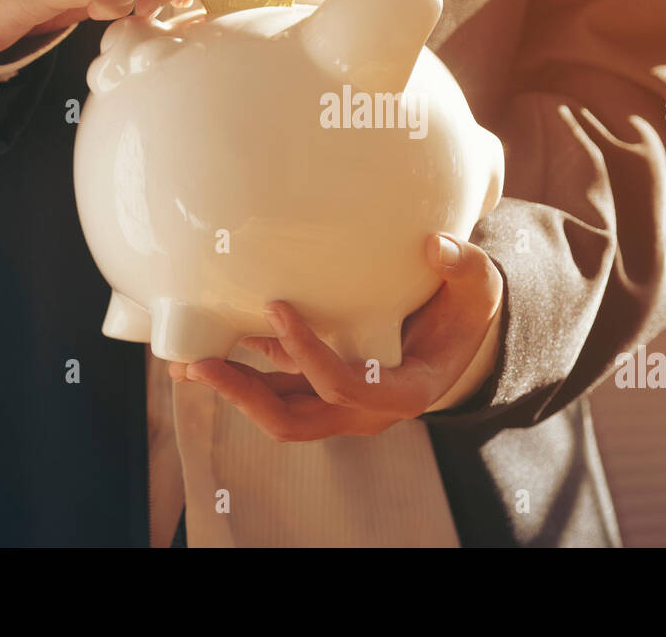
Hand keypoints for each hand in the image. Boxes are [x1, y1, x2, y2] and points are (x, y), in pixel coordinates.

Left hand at [168, 233, 503, 440]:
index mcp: (404, 392)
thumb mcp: (478, 287)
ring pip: (280, 412)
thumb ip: (464, 266)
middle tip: (202, 364)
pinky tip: (214, 348)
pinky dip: (247, 372)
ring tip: (187, 364)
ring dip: (235, 390)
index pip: (346, 387)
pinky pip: (280, 390)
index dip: (308, 353)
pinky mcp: (324, 391)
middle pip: (296, 420)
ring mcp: (342, 406)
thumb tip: (435, 245)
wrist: (461, 339)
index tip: (277, 308)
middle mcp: (367, 411)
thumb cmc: (467, 311)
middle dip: (245, 395)